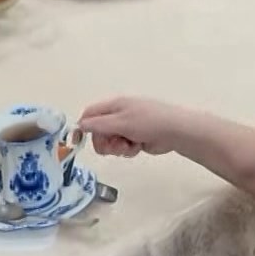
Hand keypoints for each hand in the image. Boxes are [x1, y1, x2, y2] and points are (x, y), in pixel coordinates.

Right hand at [78, 97, 208, 156]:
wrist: (175, 131)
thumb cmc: (147, 122)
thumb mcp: (120, 122)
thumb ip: (98, 124)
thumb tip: (79, 124)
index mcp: (114, 106)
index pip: (90, 114)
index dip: (83, 127)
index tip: (79, 141)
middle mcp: (118, 115)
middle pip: (98, 132)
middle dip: (104, 142)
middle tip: (114, 146)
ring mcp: (127, 128)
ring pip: (110, 142)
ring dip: (117, 147)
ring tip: (129, 146)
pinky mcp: (135, 139)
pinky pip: (122, 147)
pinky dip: (127, 149)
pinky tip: (137, 147)